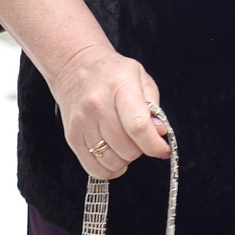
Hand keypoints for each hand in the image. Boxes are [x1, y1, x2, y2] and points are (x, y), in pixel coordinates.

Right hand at [48, 42, 170, 180]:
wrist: (75, 65)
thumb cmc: (112, 72)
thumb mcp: (140, 78)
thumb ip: (153, 108)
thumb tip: (159, 134)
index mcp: (120, 87)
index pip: (137, 126)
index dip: (154, 145)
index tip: (162, 150)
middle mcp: (97, 105)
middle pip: (126, 148)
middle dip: (140, 150)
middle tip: (140, 139)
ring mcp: (82, 122)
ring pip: (111, 162)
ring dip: (125, 160)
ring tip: (125, 145)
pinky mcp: (72, 137)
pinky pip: (94, 168)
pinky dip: (109, 169)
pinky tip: (114, 156)